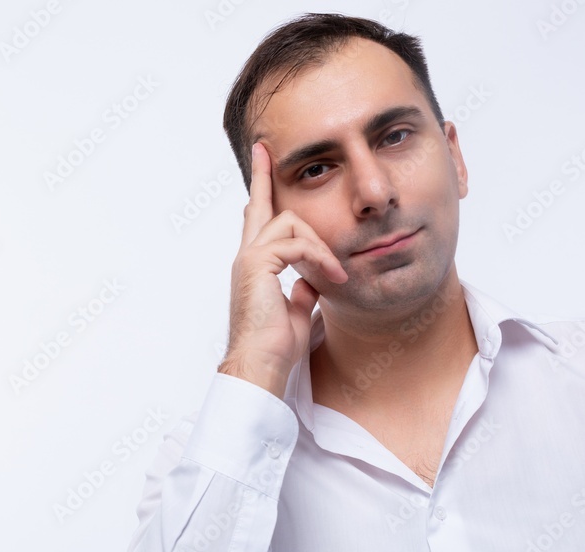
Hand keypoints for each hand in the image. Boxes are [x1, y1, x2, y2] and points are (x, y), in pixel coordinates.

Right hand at [217, 142, 347, 397]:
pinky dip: (319, 257)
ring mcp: (249, 260)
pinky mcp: (256, 266)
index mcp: (256, 267)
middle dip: (263, 176)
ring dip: (321, 244)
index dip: (262, 195)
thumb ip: (303, 290)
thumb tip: (313, 280)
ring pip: (289, 222)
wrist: (260, 368)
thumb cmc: (275, 348)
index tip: (264, 167)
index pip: (259, 223)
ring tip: (336, 273)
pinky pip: (294, 243)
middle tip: (265, 149)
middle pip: (258, 206)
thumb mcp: (298, 311)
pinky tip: (333, 277)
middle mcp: (247, 258)